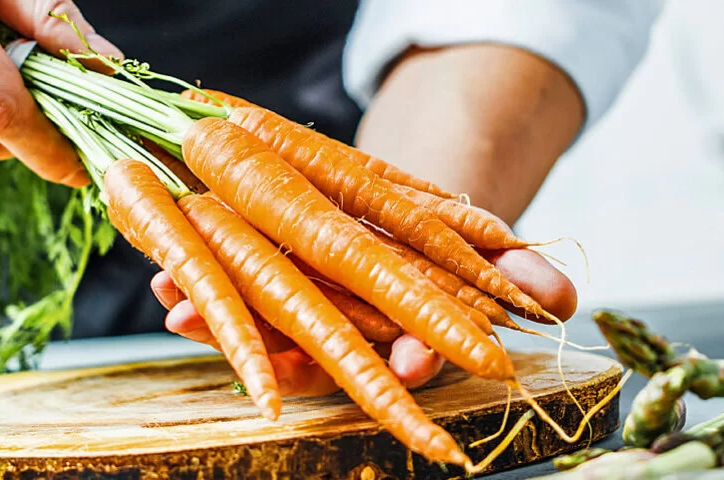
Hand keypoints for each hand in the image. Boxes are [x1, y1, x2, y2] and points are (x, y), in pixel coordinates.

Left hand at [149, 246, 577, 393]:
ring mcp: (299, 307)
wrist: (392, 203)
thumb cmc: (441, 240)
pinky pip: (226, 289)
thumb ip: (517, 271)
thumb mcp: (483, 245)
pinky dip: (195, 284)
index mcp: (401, 327)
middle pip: (321, 352)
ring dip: (217, 324)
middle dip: (289, 360)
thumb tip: (563, 295)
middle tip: (261, 361)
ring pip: (260, 326)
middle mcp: (345, 327)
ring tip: (178, 309)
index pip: (408, 352)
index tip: (409, 365)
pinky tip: (160, 277)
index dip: (408, 360)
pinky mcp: (263, 276)